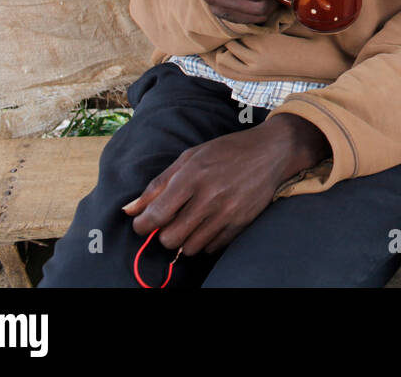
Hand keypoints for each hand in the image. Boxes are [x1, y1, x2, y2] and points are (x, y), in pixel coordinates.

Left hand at [123, 114, 329, 255]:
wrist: (271, 151)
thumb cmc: (226, 151)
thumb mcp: (189, 157)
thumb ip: (158, 185)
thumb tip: (130, 210)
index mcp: (191, 177)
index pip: (154, 217)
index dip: (142, 225)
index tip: (143, 223)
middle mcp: (209, 197)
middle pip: (169, 238)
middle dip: (162, 234)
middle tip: (168, 222)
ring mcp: (227, 213)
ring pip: (189, 248)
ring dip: (183, 240)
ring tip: (188, 224)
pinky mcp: (241, 224)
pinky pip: (211, 248)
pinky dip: (203, 242)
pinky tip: (207, 225)